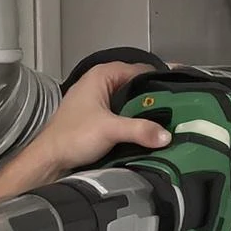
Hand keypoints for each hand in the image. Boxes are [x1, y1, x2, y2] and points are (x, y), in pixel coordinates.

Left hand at [8, 60, 169, 187]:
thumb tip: (167, 136)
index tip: (180, 91)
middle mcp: (101, 83)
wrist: (49, 160)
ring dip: (146, 112)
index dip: (160, 79)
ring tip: (170, 121)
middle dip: (155, 98)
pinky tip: (150, 132)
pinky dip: (136, 122)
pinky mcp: (98, 118)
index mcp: (102, 75)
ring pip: (130, 102)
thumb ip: (140, 130)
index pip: (139, 70)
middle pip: (136, 86)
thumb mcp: (110, 130)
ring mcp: (99, 101)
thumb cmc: (73, 136)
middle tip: (180, 110)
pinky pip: (124, 115)